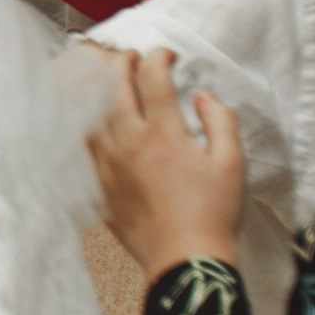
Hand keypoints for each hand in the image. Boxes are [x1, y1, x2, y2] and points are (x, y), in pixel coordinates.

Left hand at [86, 44, 245, 283]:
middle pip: (114, 85)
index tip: (167, 55)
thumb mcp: (232, 163)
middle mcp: (131, 141)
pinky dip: (81, 120)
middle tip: (129, 56)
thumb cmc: (213, 213)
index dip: (158, 56)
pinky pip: (82, 141)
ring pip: (90, 110)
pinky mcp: (99, 182)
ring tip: (100, 74)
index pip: (153, 77)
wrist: (185, 260)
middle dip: (121, 61)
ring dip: (95, 86)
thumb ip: (220, 120)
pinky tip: (85, 114)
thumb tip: (203, 96)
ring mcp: (110, 162)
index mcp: (165, 132)